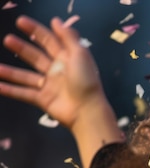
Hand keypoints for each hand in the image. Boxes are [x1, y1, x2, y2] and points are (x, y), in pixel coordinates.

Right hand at [0, 15, 123, 167]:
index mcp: (67, 59)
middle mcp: (57, 71)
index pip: (49, 41)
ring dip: (11, 71)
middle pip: (36, 57)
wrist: (87, 110)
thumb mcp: (80, 54)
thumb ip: (68, 37)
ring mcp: (49, 86)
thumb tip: (55, 20)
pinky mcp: (43, 100)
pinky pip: (24, 94)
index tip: (20, 21)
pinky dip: (11, 90)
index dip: (36, 30)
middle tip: (7, 40)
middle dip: (22, 48)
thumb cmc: (85, 80)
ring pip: (26, 76)